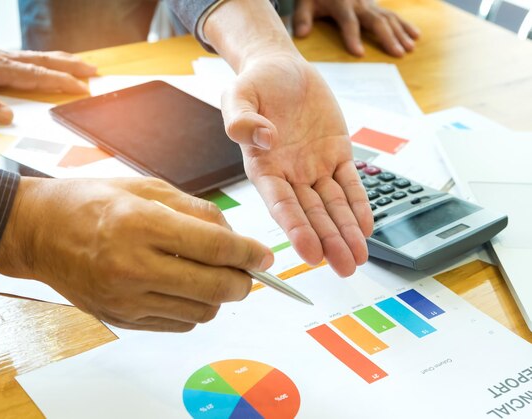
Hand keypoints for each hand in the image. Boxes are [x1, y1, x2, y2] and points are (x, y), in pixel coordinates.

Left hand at [0, 44, 96, 123]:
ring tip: (83, 64)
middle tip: (95, 71)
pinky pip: (27, 57)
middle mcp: (0, 58)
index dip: (60, 82)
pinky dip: (46, 60)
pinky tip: (49, 64)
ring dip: (63, 61)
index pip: (35, 76)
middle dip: (71, 66)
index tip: (82, 88)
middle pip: (43, 61)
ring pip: (37, 56)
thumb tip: (7, 116)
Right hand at [0, 177, 272, 331]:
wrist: (39, 231)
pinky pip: (177, 324)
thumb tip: (236, 237)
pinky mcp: (120, 318)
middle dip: (243, 281)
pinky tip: (185, 287)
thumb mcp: (146, 187)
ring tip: (212, 276)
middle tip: (248, 270)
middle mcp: (132, 266)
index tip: (267, 256)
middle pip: (215, 288)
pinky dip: (193, 309)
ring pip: (201, 313)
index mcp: (141, 224)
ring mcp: (125, 298)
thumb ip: (197, 211)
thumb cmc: (90, 201)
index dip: (250, 254)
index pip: (215, 248)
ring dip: (219, 297)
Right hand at [221, 53, 372, 276]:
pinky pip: (350, 183)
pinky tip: (366, 227)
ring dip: (346, 231)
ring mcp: (314, 166)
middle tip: (345, 267)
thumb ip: (241, 120)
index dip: (297, 229)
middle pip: (312, 213)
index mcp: (262, 167)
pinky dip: (359, 204)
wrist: (280, 68)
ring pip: (333, 204)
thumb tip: (264, 139)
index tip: (311, 253)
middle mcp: (289, 174)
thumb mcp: (237, 96)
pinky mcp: (336, 153)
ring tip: (359, 257)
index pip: (281, 204)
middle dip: (329, 240)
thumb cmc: (254, 84)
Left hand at [293, 0, 419, 56]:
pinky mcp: (376, 6)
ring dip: (400, 33)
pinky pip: (393, 15)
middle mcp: (359, 3)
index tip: (359, 54)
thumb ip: (301, 19)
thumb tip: (300, 35)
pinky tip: (416, 36)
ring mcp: (370, 4)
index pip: (348, 22)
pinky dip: (405, 25)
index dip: (353, 38)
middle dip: (387, 38)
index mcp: (341, 4)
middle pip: (376, 21)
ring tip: (408, 49)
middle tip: (396, 54)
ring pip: (388, 18)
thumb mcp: (304, 4)